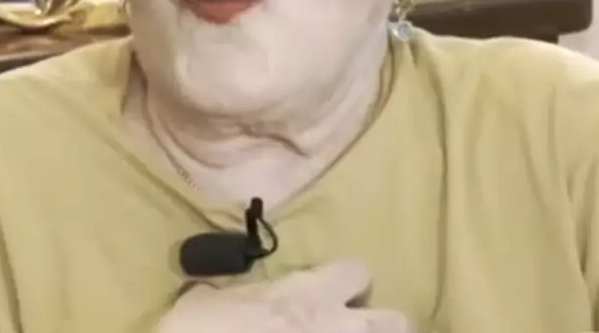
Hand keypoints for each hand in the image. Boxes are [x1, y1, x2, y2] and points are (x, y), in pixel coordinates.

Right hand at [156, 260, 411, 332]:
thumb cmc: (202, 330)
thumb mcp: (204, 300)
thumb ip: (224, 295)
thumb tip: (214, 297)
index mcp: (308, 294)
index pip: (357, 272)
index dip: (349, 283)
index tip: (334, 294)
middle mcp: (337, 326)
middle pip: (395, 321)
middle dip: (381, 326)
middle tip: (354, 331)